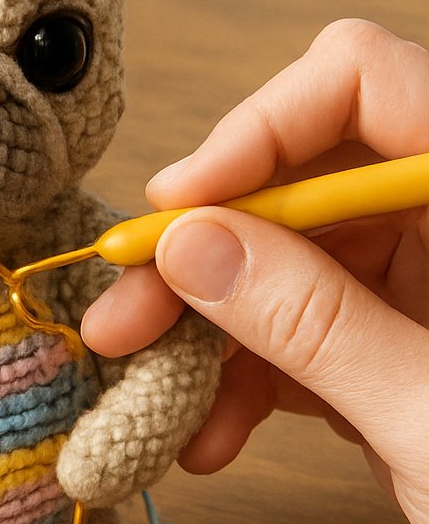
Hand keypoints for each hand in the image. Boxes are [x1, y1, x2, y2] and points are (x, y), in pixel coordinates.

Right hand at [80, 20, 428, 523]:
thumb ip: (316, 322)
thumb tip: (196, 244)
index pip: (361, 88)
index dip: (257, 132)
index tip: (176, 210)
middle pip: (300, 184)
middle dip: (204, 254)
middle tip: (124, 318)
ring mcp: (424, 287)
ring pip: (282, 268)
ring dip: (210, 335)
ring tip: (154, 404)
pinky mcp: (396, 350)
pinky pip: (299, 336)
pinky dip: (247, 383)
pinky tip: (210, 435)